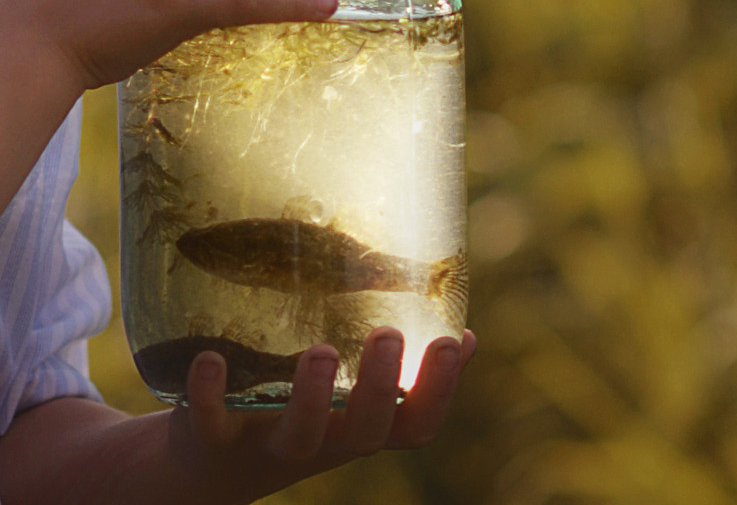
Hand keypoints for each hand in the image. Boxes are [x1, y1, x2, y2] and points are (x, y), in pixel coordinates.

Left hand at [168, 327, 476, 501]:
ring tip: (322, 351)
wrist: (210, 463)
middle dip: (379, 389)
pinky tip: (211, 357)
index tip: (449, 340)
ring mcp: (268, 443)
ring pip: (297, 437)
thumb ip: (402, 370)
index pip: (415, 425)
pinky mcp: (214, 438)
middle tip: (387, 335)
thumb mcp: (350, 397)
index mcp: (357, 427)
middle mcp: (322, 441)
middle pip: (362, 434)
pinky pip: (210, 422)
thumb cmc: (296, 413)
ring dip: (311, 397)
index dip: (438, 390)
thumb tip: (467, 334)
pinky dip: (209, 393)